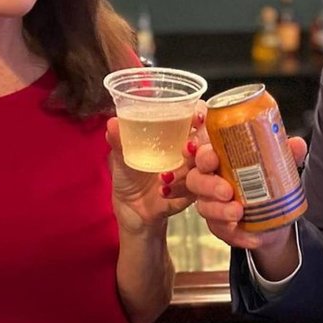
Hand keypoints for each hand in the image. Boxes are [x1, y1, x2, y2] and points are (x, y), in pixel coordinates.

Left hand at [105, 109, 203, 233]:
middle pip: (210, 139)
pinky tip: (164, 191)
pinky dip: (180, 190)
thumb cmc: (130, 176)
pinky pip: (196, 190)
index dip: (202, 113)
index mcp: (176, 134)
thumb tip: (113, 123)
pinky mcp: (192, 194)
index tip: (197, 117)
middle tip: (186, 149)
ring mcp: (194, 173)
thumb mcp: (120, 158)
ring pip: (206, 166)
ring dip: (188, 169)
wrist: (131, 209)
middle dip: (201, 143)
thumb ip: (118, 140)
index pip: (199, 115)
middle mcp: (190, 151)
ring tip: (164, 177)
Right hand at [185, 136, 307, 250]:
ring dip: (219, 210)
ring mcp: (212, 204)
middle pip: (195, 179)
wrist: (275, 220)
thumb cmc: (269, 185)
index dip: (202, 154)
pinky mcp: (219, 227)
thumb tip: (297, 144)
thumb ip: (286, 154)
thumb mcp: (280, 166)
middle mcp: (211, 180)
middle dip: (208, 183)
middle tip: (227, 190)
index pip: (202, 151)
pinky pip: (221, 231)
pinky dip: (236, 234)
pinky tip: (249, 235)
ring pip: (204, 206)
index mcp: (221, 160)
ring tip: (238, 211)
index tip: (213, 157)